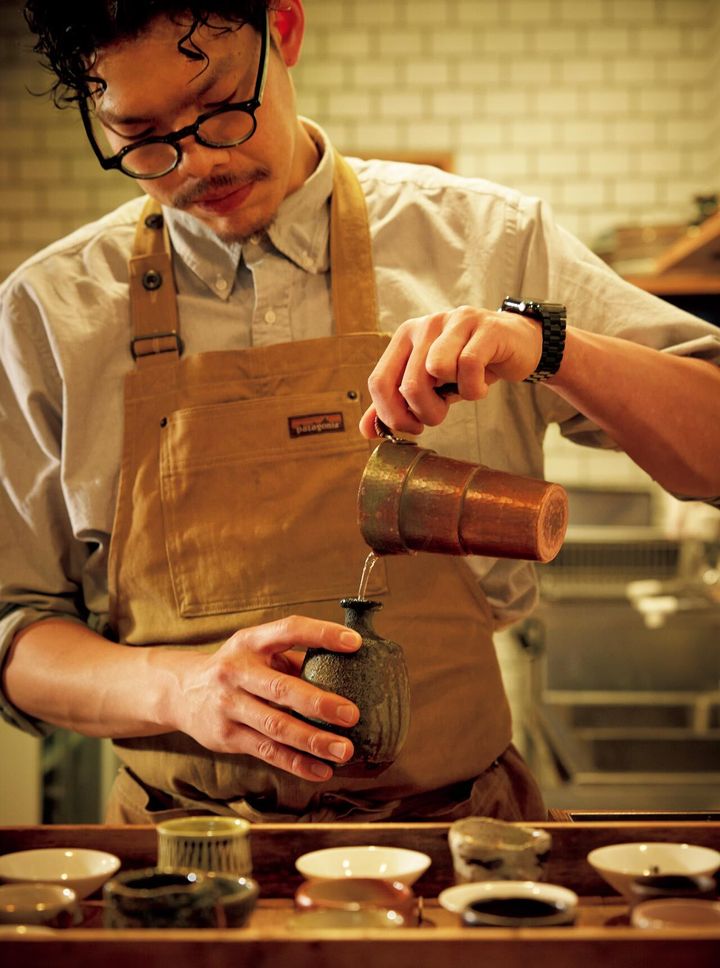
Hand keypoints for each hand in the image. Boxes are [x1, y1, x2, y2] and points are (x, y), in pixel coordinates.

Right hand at [173, 615, 360, 781]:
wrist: (181, 692)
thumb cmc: (237, 669)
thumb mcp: (258, 652)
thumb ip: (296, 660)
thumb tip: (350, 669)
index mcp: (251, 642)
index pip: (289, 630)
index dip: (322, 634)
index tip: (354, 643)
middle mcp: (237, 671)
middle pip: (281, 689)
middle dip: (319, 703)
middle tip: (352, 714)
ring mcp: (229, 705)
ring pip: (276, 726)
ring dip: (313, 740)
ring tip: (344, 750)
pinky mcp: (227, 736)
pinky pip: (267, 751)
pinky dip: (297, 763)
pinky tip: (322, 770)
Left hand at [359, 305, 541, 435]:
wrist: (516, 344)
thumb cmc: (467, 367)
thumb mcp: (430, 386)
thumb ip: (396, 404)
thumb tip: (366, 431)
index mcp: (405, 337)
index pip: (379, 382)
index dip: (392, 415)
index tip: (412, 427)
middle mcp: (425, 324)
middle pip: (409, 384)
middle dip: (426, 413)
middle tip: (441, 413)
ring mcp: (455, 321)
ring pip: (436, 370)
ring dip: (452, 397)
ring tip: (462, 392)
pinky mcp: (485, 327)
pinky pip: (469, 366)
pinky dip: (475, 389)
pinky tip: (481, 387)